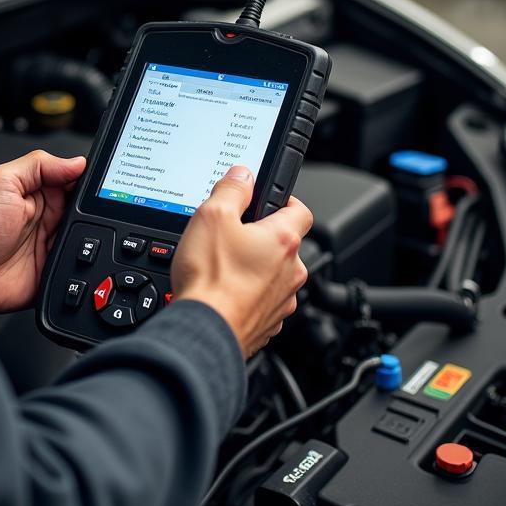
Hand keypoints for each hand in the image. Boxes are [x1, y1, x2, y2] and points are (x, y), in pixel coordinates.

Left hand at [0, 151, 86, 314]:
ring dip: (91, 239)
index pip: (76, 181)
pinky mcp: (54, 270)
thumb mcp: (1, 180)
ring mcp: (53, 244)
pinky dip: (84, 265)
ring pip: (90, 240)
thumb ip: (39, 165)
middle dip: (96, 212)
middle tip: (88, 213)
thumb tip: (77, 161)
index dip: (90, 181)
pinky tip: (82, 259)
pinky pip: (79, 268)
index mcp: (41, 192)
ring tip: (81, 236)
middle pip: (89, 211)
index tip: (103, 182)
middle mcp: (50, 217)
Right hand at [171, 165, 311, 357]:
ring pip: (274, 275)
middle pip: (284, 244)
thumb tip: (242, 174)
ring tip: (223, 266)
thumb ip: (232, 189)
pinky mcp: (268, 323)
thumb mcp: (212, 216)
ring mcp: (282, 301)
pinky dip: (247, 295)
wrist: (204, 331)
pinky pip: (262, 301)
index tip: (268, 199)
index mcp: (283, 240)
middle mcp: (291, 272)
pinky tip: (223, 291)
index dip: (284, 199)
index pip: (300, 209)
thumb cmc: (211, 279)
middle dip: (261, 237)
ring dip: (255, 268)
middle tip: (232, 234)